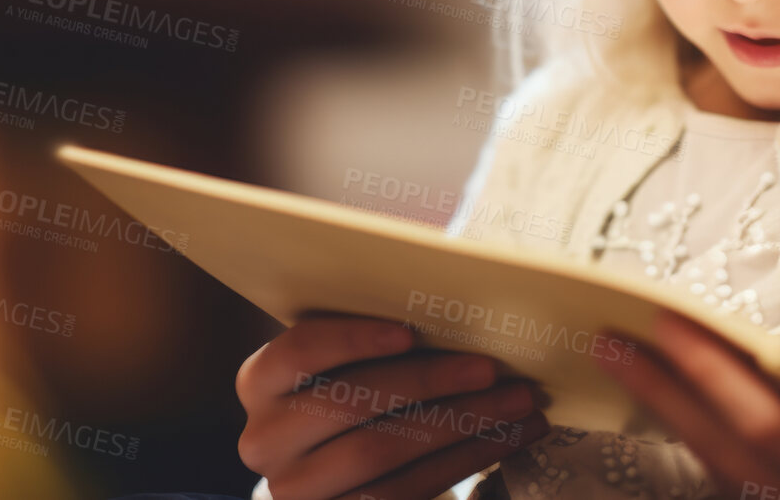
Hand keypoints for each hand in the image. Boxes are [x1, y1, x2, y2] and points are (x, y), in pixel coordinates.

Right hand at [236, 311, 548, 499]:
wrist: (333, 474)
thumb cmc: (352, 392)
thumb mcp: (346, 362)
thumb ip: (378, 336)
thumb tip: (454, 299)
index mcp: (260, 381)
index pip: (300, 349)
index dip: (354, 338)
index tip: (410, 331)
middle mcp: (265, 439)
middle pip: (352, 403)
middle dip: (430, 382)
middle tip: (492, 367)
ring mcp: (296, 489)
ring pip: (385, 453)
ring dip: (463, 425)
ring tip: (518, 403)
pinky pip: (407, 490)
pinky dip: (465, 459)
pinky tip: (507, 437)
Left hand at [596, 310, 779, 499]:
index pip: (770, 427)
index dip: (713, 374)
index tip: (669, 319)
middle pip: (722, 454)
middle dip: (662, 393)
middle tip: (609, 340)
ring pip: (718, 476)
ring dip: (669, 417)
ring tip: (624, 360)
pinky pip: (730, 488)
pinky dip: (696, 444)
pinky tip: (669, 404)